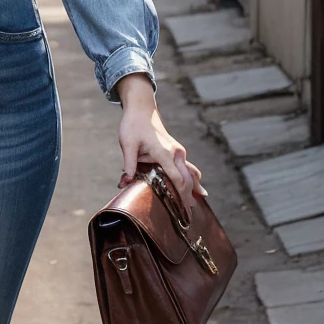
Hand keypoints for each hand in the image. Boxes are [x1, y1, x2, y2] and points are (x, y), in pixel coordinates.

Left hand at [114, 73, 203, 214]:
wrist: (141, 109)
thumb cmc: (133, 125)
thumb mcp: (127, 144)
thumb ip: (128, 165)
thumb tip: (123, 183)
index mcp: (165, 153)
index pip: (176, 179)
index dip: (180, 195)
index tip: (182, 210)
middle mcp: (176, 152)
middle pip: (187, 178)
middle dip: (189, 195)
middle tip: (189, 214)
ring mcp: (178, 151)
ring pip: (191, 171)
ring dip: (195, 186)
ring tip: (199, 200)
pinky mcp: (176, 150)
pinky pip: (187, 166)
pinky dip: (192, 177)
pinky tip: (196, 186)